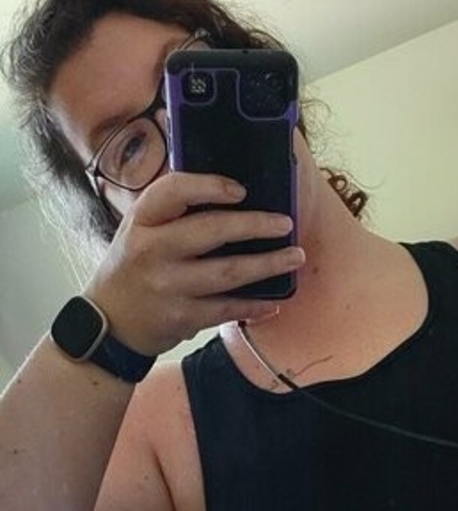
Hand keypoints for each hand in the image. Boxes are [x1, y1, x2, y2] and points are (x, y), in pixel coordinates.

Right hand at [85, 171, 303, 355]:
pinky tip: (274, 302)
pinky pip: (227, 309)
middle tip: (285, 223)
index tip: (240, 190)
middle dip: (255, 225)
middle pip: (211, 231)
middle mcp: (152, 250)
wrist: (110, 323)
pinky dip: (253, 306)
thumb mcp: (138, 230)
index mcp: (142, 221)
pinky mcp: (181, 317)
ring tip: (295, 257)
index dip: (210, 186)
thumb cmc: (133, 267)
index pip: (174, 191)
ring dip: (267, 265)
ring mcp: (168, 286)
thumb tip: (229, 194)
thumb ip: (172, 212)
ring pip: (228, 273)